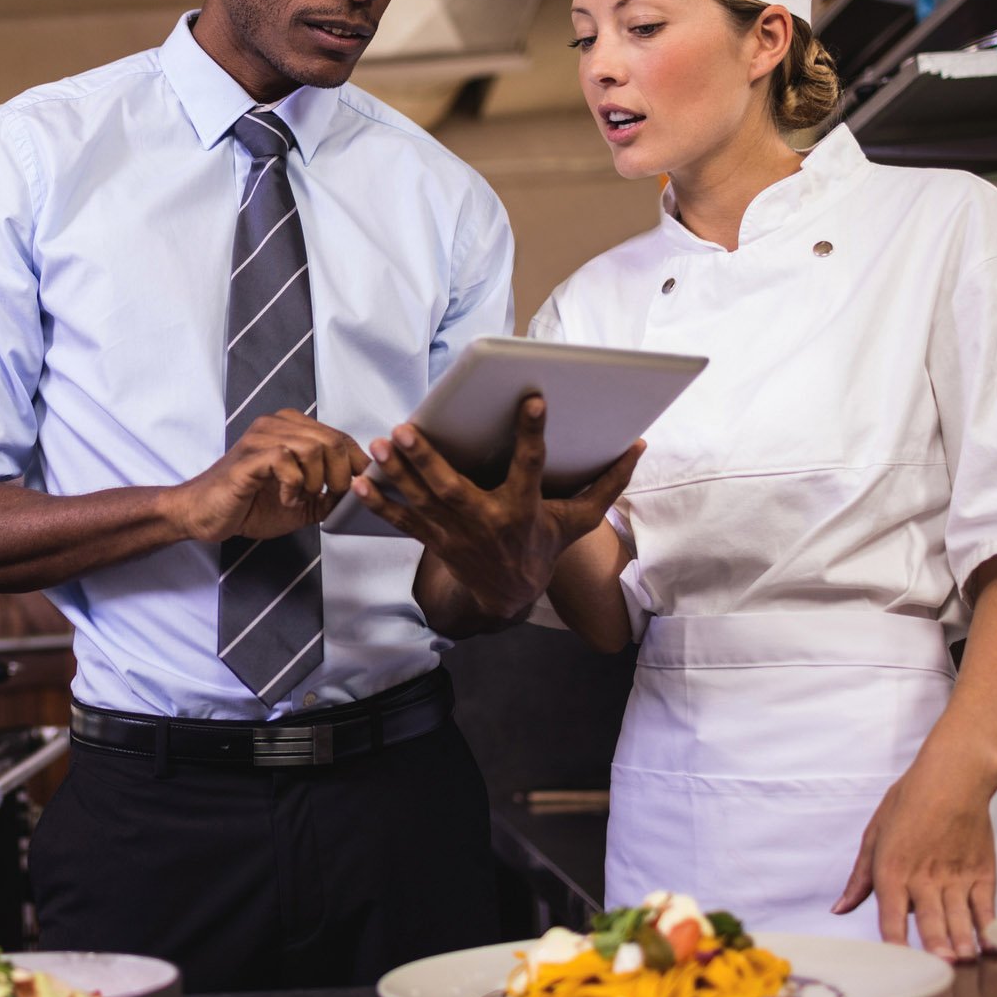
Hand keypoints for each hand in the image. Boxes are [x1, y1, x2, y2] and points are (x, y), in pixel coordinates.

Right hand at [166, 409, 368, 542]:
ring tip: (302, 497)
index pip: (339, 436)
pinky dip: (294, 486)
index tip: (360, 486)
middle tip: (328, 496)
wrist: (205, 515)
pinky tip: (286, 499)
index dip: (356, 463)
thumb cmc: (248, 504)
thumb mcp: (301, 502)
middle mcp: (276, 425)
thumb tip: (359, 492)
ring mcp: (261, 438)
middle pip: (332, 440)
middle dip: (340, 475)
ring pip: (313, 448)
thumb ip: (328, 495)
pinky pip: (287, 461)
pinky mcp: (249, 457)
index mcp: (290, 429)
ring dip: (316, 481)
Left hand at [354, 397, 641, 622]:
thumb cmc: (544, 546)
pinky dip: (380, 503)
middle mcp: (486, 521)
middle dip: (427, 459)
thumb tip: (638, 445)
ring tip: (379, 443)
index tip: (531, 400)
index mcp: (524, 509)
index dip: (533, 434)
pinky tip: (359, 482)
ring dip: (398, 474)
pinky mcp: (434, 541)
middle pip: (453, 488)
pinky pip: (403, 521)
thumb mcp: (579, 520)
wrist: (509, 596)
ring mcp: (455, 534)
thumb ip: (608, 483)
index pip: (531, 465)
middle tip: (405, 428)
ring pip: (422, 501)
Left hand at [834, 746, 996, 959]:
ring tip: (964, 962)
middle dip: (934, 945)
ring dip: (962, 941)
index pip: (890, 913)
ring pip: (958, 916)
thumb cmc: (908, 802)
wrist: (953, 778)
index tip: (895, 962)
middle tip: (938, 967)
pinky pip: (985, 906)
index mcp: (892, 868)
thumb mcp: (873, 835)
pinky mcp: (981, 873)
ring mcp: (956, 876)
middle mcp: (923, 876)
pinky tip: (990, 945)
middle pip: (928, 918)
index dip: (893, 940)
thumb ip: (859, 878)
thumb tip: (840, 908)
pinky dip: (988, 928)